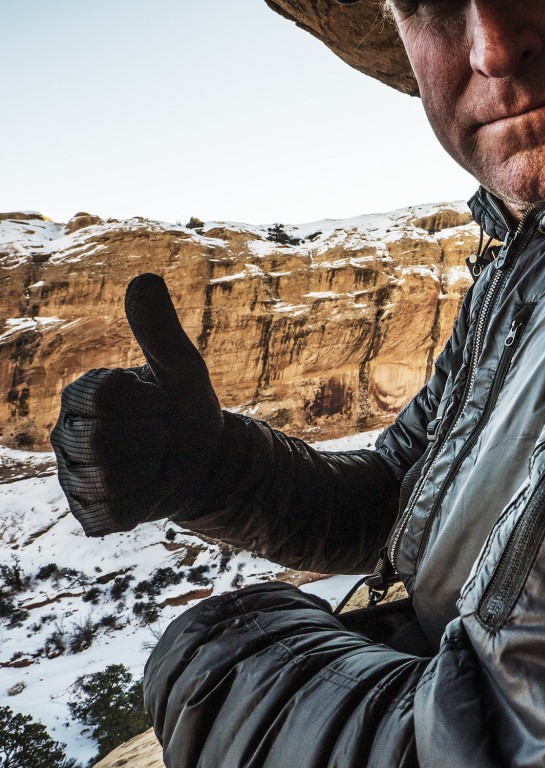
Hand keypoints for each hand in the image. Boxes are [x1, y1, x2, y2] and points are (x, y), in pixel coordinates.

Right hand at [50, 274, 223, 535]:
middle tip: (163, 434)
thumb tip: (145, 278)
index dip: (147, 402)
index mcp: (82, 394)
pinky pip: (112, 513)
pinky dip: (146, 501)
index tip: (162, 403)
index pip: (102, 396)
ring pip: (106, 479)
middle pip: (98, 441)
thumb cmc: (187, 408)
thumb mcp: (182, 368)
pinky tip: (153, 488)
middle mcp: (65, 435)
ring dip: (151, 470)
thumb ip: (159, 329)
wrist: (207, 462)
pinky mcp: (89, 513)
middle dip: (150, 437)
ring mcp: (73, 477)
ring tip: (158, 460)